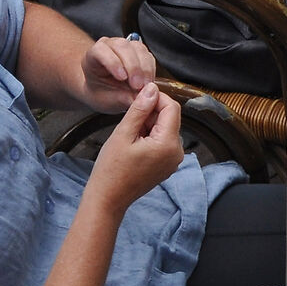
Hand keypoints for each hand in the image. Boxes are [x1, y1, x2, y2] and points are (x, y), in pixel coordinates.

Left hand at [79, 35, 157, 110]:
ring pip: (137, 49)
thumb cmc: (103, 93)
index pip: (101, 50)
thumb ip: (123, 98)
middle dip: (133, 67)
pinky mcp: (139, 51)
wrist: (107, 90)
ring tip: (145, 86)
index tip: (122, 78)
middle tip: (138, 86)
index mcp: (93, 55)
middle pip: (122, 47)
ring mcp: (125, 46)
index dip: (113, 62)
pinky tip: (147, 82)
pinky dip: (151, 70)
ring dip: (145, 69)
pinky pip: (148, 56)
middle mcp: (109, 46)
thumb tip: (141, 99)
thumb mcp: (108, 100)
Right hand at [84, 83, 183, 209]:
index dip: (156, 97)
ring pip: (166, 129)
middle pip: (171, 118)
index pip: (172, 108)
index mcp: (168, 144)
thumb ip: (140, 109)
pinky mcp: (168, 165)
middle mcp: (177, 152)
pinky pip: (164, 142)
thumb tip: (152, 89)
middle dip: (152, 112)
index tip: (138, 96)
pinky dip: (151, 135)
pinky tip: (134, 142)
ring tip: (130, 133)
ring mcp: (174, 160)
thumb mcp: (123, 133)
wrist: (109, 197)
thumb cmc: (112, 168)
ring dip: (150, 124)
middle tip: (130, 118)